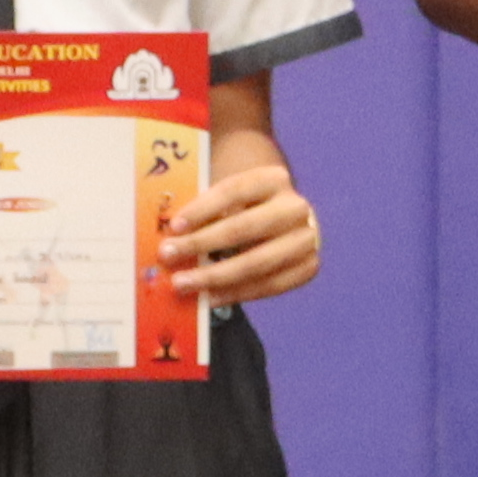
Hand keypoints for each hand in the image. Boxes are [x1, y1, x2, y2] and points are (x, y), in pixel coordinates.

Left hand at [167, 144, 321, 302]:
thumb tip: (169, 235)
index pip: (234, 190)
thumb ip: (205, 212)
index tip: (174, 226)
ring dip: (215, 276)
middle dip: (201, 243)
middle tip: (169, 255)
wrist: (285, 222)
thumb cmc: (245, 209)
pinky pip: (269, 286)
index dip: (202, 209)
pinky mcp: (308, 267)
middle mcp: (295, 207)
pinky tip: (210, 297)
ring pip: (256, 263)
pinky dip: (236, 294)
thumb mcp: (229, 200)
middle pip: (244, 227)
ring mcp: (306, 239)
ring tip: (184, 283)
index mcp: (274, 179)